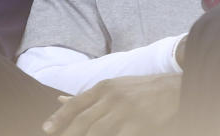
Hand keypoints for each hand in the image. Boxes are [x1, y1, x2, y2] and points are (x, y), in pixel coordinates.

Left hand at [42, 73, 180, 135]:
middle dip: (67, 134)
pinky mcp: (139, 125)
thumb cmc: (141, 90)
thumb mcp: (113, 87)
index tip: (45, 130)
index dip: (58, 118)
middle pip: (82, 122)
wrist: (174, 89)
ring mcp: (125, 112)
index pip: (75, 104)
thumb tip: (59, 99)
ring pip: (96, 132)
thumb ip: (88, 97)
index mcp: (104, 88)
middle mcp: (112, 98)